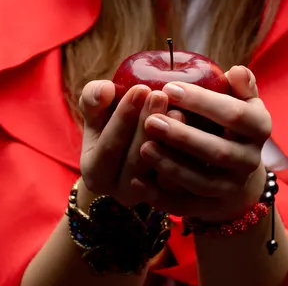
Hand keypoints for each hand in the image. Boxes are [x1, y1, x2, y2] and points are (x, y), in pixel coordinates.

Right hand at [78, 79, 185, 207]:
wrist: (134, 144)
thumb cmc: (112, 121)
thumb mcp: (96, 109)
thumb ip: (93, 97)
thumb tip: (104, 91)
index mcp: (95, 173)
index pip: (110, 147)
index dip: (123, 118)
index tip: (139, 89)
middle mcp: (121, 192)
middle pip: (136, 160)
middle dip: (148, 125)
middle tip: (160, 95)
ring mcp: (150, 198)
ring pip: (160, 173)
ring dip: (169, 140)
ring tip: (178, 110)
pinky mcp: (175, 198)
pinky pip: (182, 183)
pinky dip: (187, 158)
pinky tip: (194, 131)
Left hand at [130, 66, 271, 221]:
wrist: (235, 168)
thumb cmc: (229, 121)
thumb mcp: (241, 99)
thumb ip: (240, 85)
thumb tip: (236, 71)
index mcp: (259, 127)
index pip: (234, 114)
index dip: (202, 102)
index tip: (169, 88)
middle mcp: (251, 160)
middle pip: (218, 152)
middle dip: (183, 137)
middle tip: (150, 120)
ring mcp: (233, 187)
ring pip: (201, 182)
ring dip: (171, 166)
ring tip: (143, 147)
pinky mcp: (213, 208)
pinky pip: (185, 206)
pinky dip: (161, 196)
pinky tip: (137, 181)